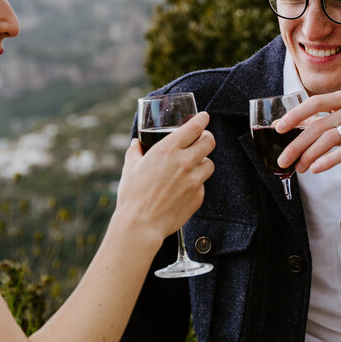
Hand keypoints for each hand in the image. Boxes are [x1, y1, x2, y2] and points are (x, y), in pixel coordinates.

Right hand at [116, 111, 214, 238]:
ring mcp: (194, 180)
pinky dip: (196, 184)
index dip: (202, 119)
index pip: (194, 127)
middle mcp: (185, 162)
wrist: (141, 224)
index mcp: (168, 150)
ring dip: (203, 162)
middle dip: (207, 138)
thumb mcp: (130, 168)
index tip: (204, 117)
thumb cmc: (133, 195)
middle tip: (202, 140)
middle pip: (209, 141)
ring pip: (210, 164)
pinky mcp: (198, 196)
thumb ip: (135, 152)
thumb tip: (136, 143)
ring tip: (192, 167)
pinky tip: (184, 189)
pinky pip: (202, 185)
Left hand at [274, 91, 340, 181]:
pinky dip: (328, 161)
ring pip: (329, 138)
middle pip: (319, 125)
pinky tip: (316, 169)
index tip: (279, 128)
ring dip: (310, 155)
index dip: (295, 115)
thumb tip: (282, 124)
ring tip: (300, 168)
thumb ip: (318, 122)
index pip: (315, 102)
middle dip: (297, 144)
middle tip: (284, 159)